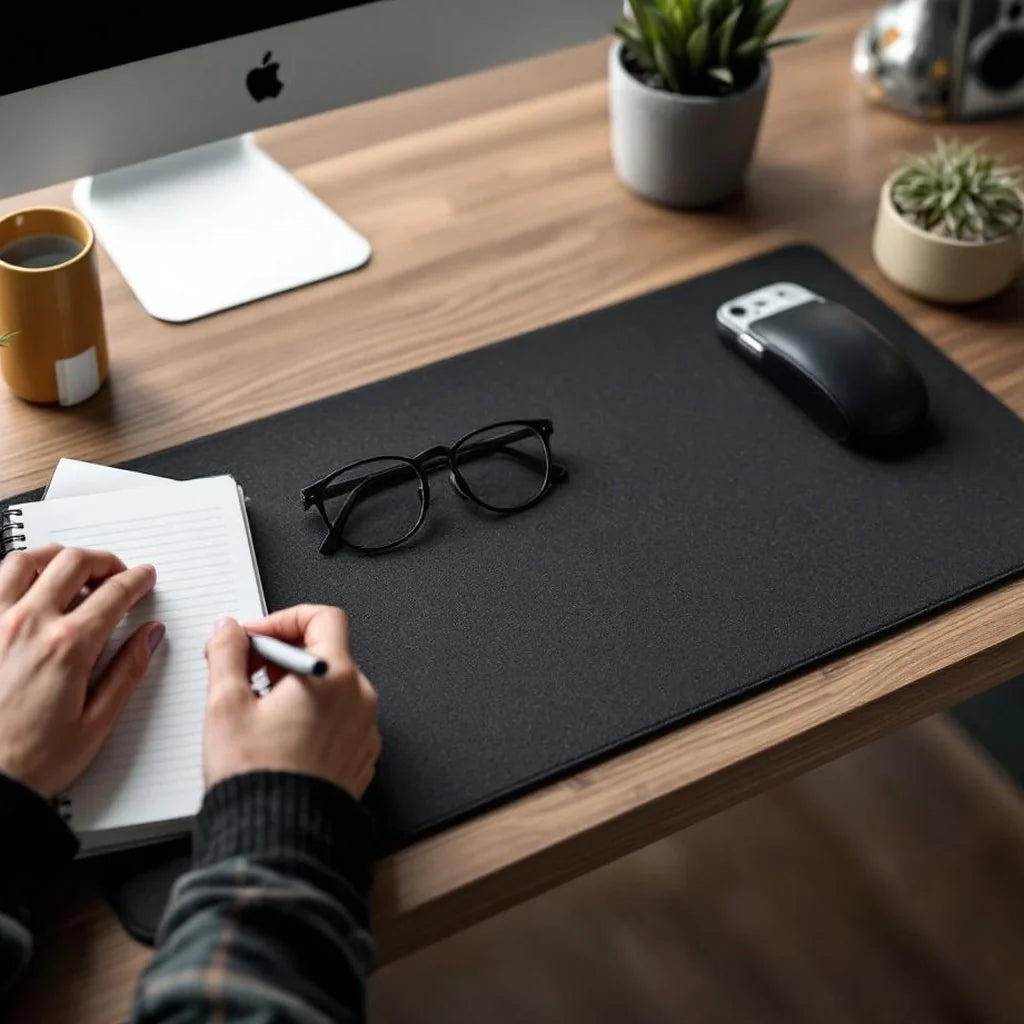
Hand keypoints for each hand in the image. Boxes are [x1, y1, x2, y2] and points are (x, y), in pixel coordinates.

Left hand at [0, 546, 162, 798]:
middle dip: (102, 560)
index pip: (114, 593)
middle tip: (114, 571)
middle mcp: (28, 624)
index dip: (136, 580)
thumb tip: (151, 636)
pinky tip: (25, 585)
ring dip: (55, 556)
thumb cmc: (28, 762)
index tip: (143, 578)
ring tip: (69, 567)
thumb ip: (128, 671)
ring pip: (25, 560)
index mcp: (68, 646)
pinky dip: (13, 573)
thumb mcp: (96, 723)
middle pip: (73, 563)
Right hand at [203, 606, 380, 797]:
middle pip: (327, 652)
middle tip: (246, 670)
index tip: (255, 636)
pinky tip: (279, 735)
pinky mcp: (360, 757)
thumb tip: (228, 631)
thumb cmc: (257, 778)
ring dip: (297, 686)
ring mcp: (364, 730)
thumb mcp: (226, 704)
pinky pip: (339, 720)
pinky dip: (312, 715)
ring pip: (332, 688)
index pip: (322, 618)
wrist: (278, 839)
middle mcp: (359, 699)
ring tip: (258, 709)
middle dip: (283, 655)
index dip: (283, 619)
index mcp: (334, 677)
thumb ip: (227, 654)